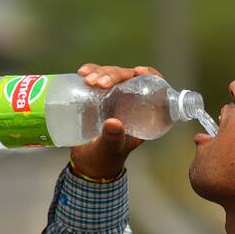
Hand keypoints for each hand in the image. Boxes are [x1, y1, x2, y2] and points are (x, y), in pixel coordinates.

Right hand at [69, 64, 162, 179]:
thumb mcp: (111, 149)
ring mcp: (113, 96)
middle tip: (100, 83)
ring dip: (100, 72)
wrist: (88, 161)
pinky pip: (96, 77)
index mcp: (141, 113)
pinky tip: (82, 73)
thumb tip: (114, 123)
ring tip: (88, 80)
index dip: (150, 75)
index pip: (152, 87)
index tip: (139, 72)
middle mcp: (129, 101)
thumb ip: (113, 139)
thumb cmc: (106, 158)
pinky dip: (90, 72)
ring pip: (111, 74)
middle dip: (114, 74)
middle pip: (128, 77)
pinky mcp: (97, 94)